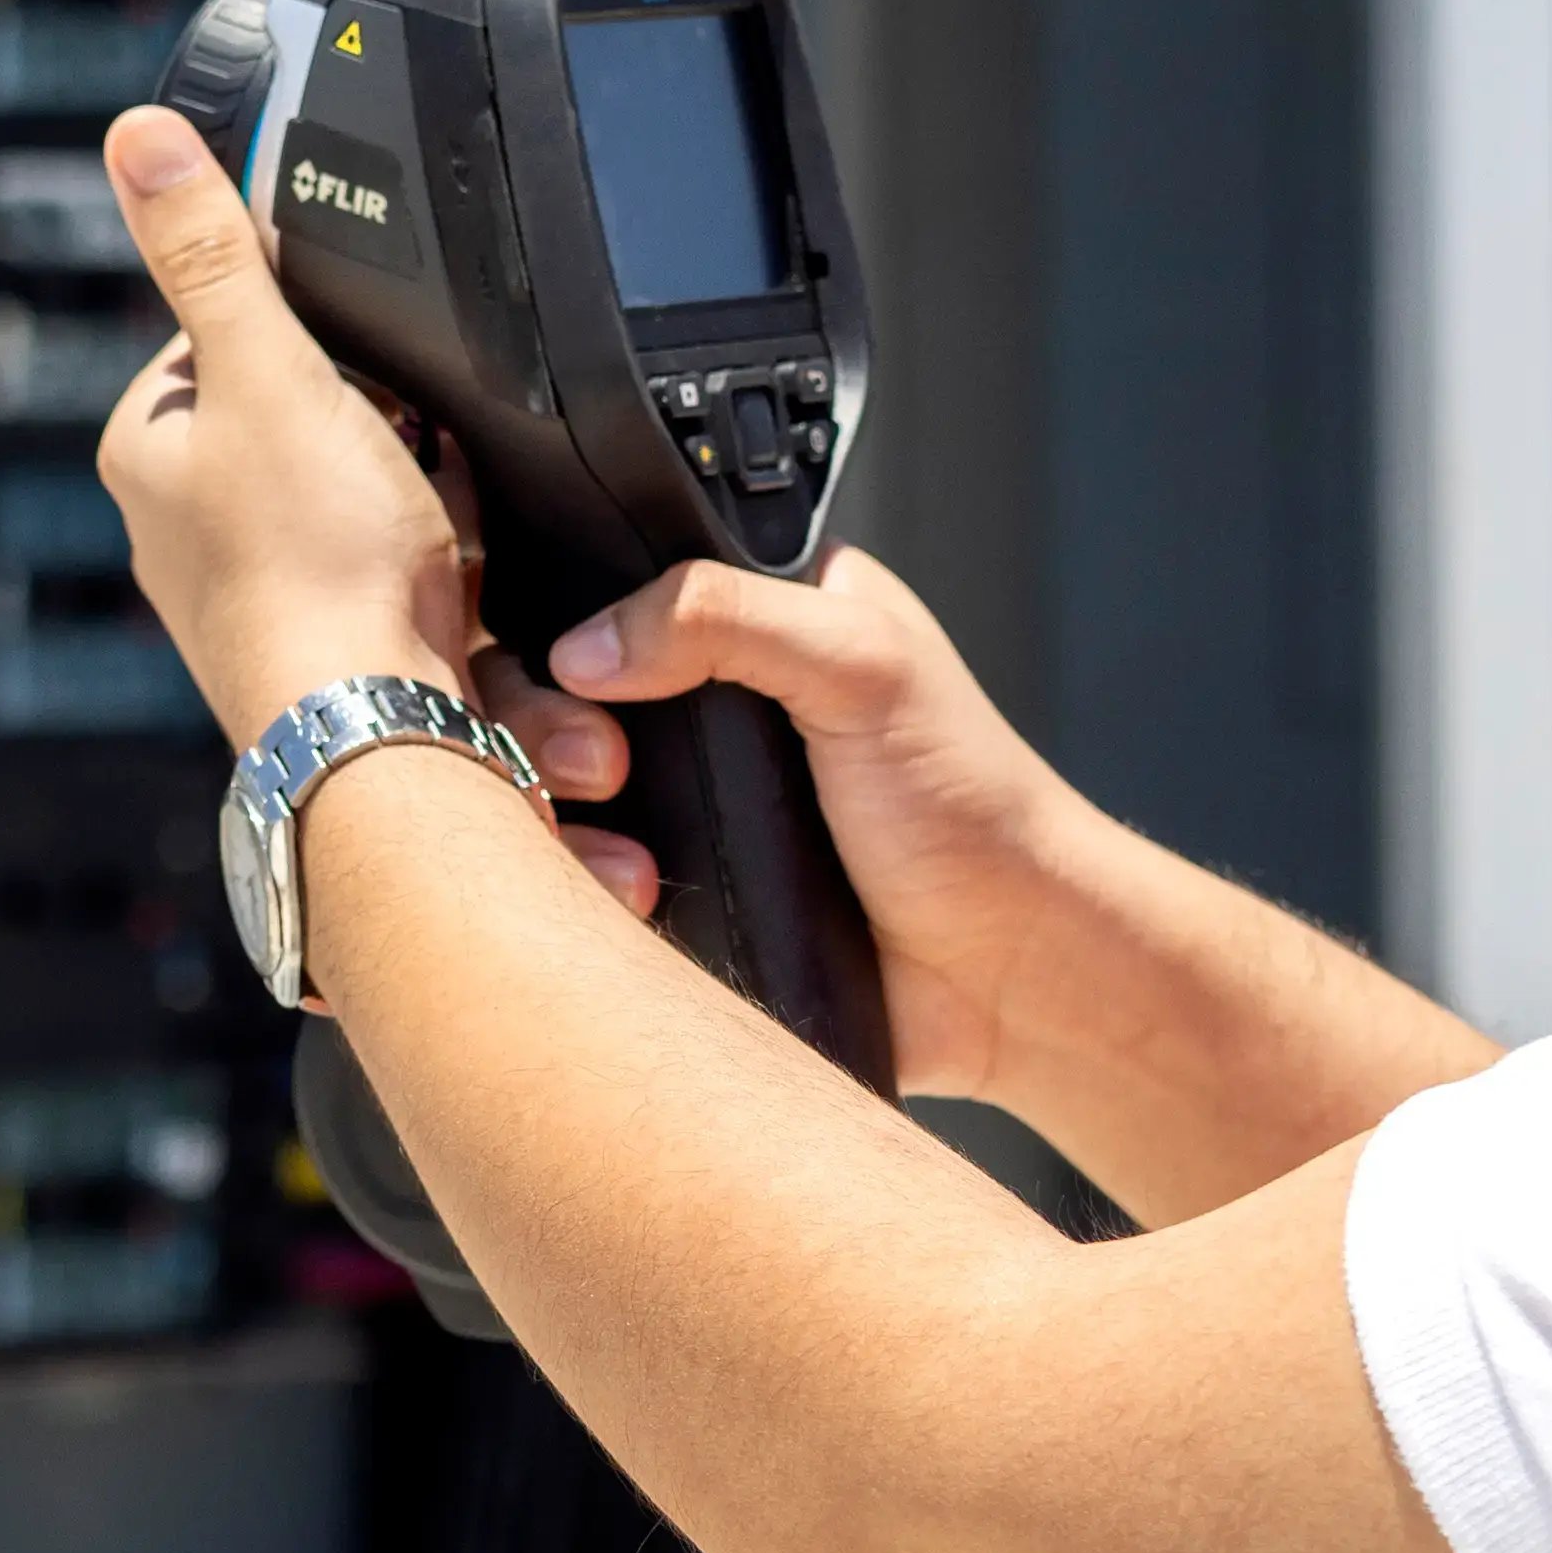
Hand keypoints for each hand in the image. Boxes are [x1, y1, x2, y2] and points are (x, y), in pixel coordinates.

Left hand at [89, 105, 482, 744]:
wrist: (377, 727)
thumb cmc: (311, 564)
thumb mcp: (267, 369)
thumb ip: (211, 251)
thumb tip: (136, 136)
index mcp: (146, 449)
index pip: (238, 335)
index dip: (322, 340)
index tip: (367, 375)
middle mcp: (181, 526)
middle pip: (316, 415)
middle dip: (385, 429)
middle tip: (411, 460)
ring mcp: (252, 589)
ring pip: (364, 494)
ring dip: (420, 502)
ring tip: (434, 533)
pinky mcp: (324, 638)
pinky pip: (395, 567)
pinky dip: (434, 567)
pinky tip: (449, 585)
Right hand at [472, 550, 1117, 1106]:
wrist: (1005, 971)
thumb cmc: (971, 807)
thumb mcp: (862, 664)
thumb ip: (728, 617)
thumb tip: (588, 647)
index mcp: (763, 615)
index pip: (614, 581)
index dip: (567, 618)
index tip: (575, 669)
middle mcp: (713, 701)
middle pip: (552, 687)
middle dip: (546, 727)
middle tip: (601, 767)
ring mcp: (688, 799)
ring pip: (550, 784)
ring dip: (556, 816)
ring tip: (630, 858)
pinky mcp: (679, 889)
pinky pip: (581, 877)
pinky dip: (583, 887)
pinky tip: (636, 899)